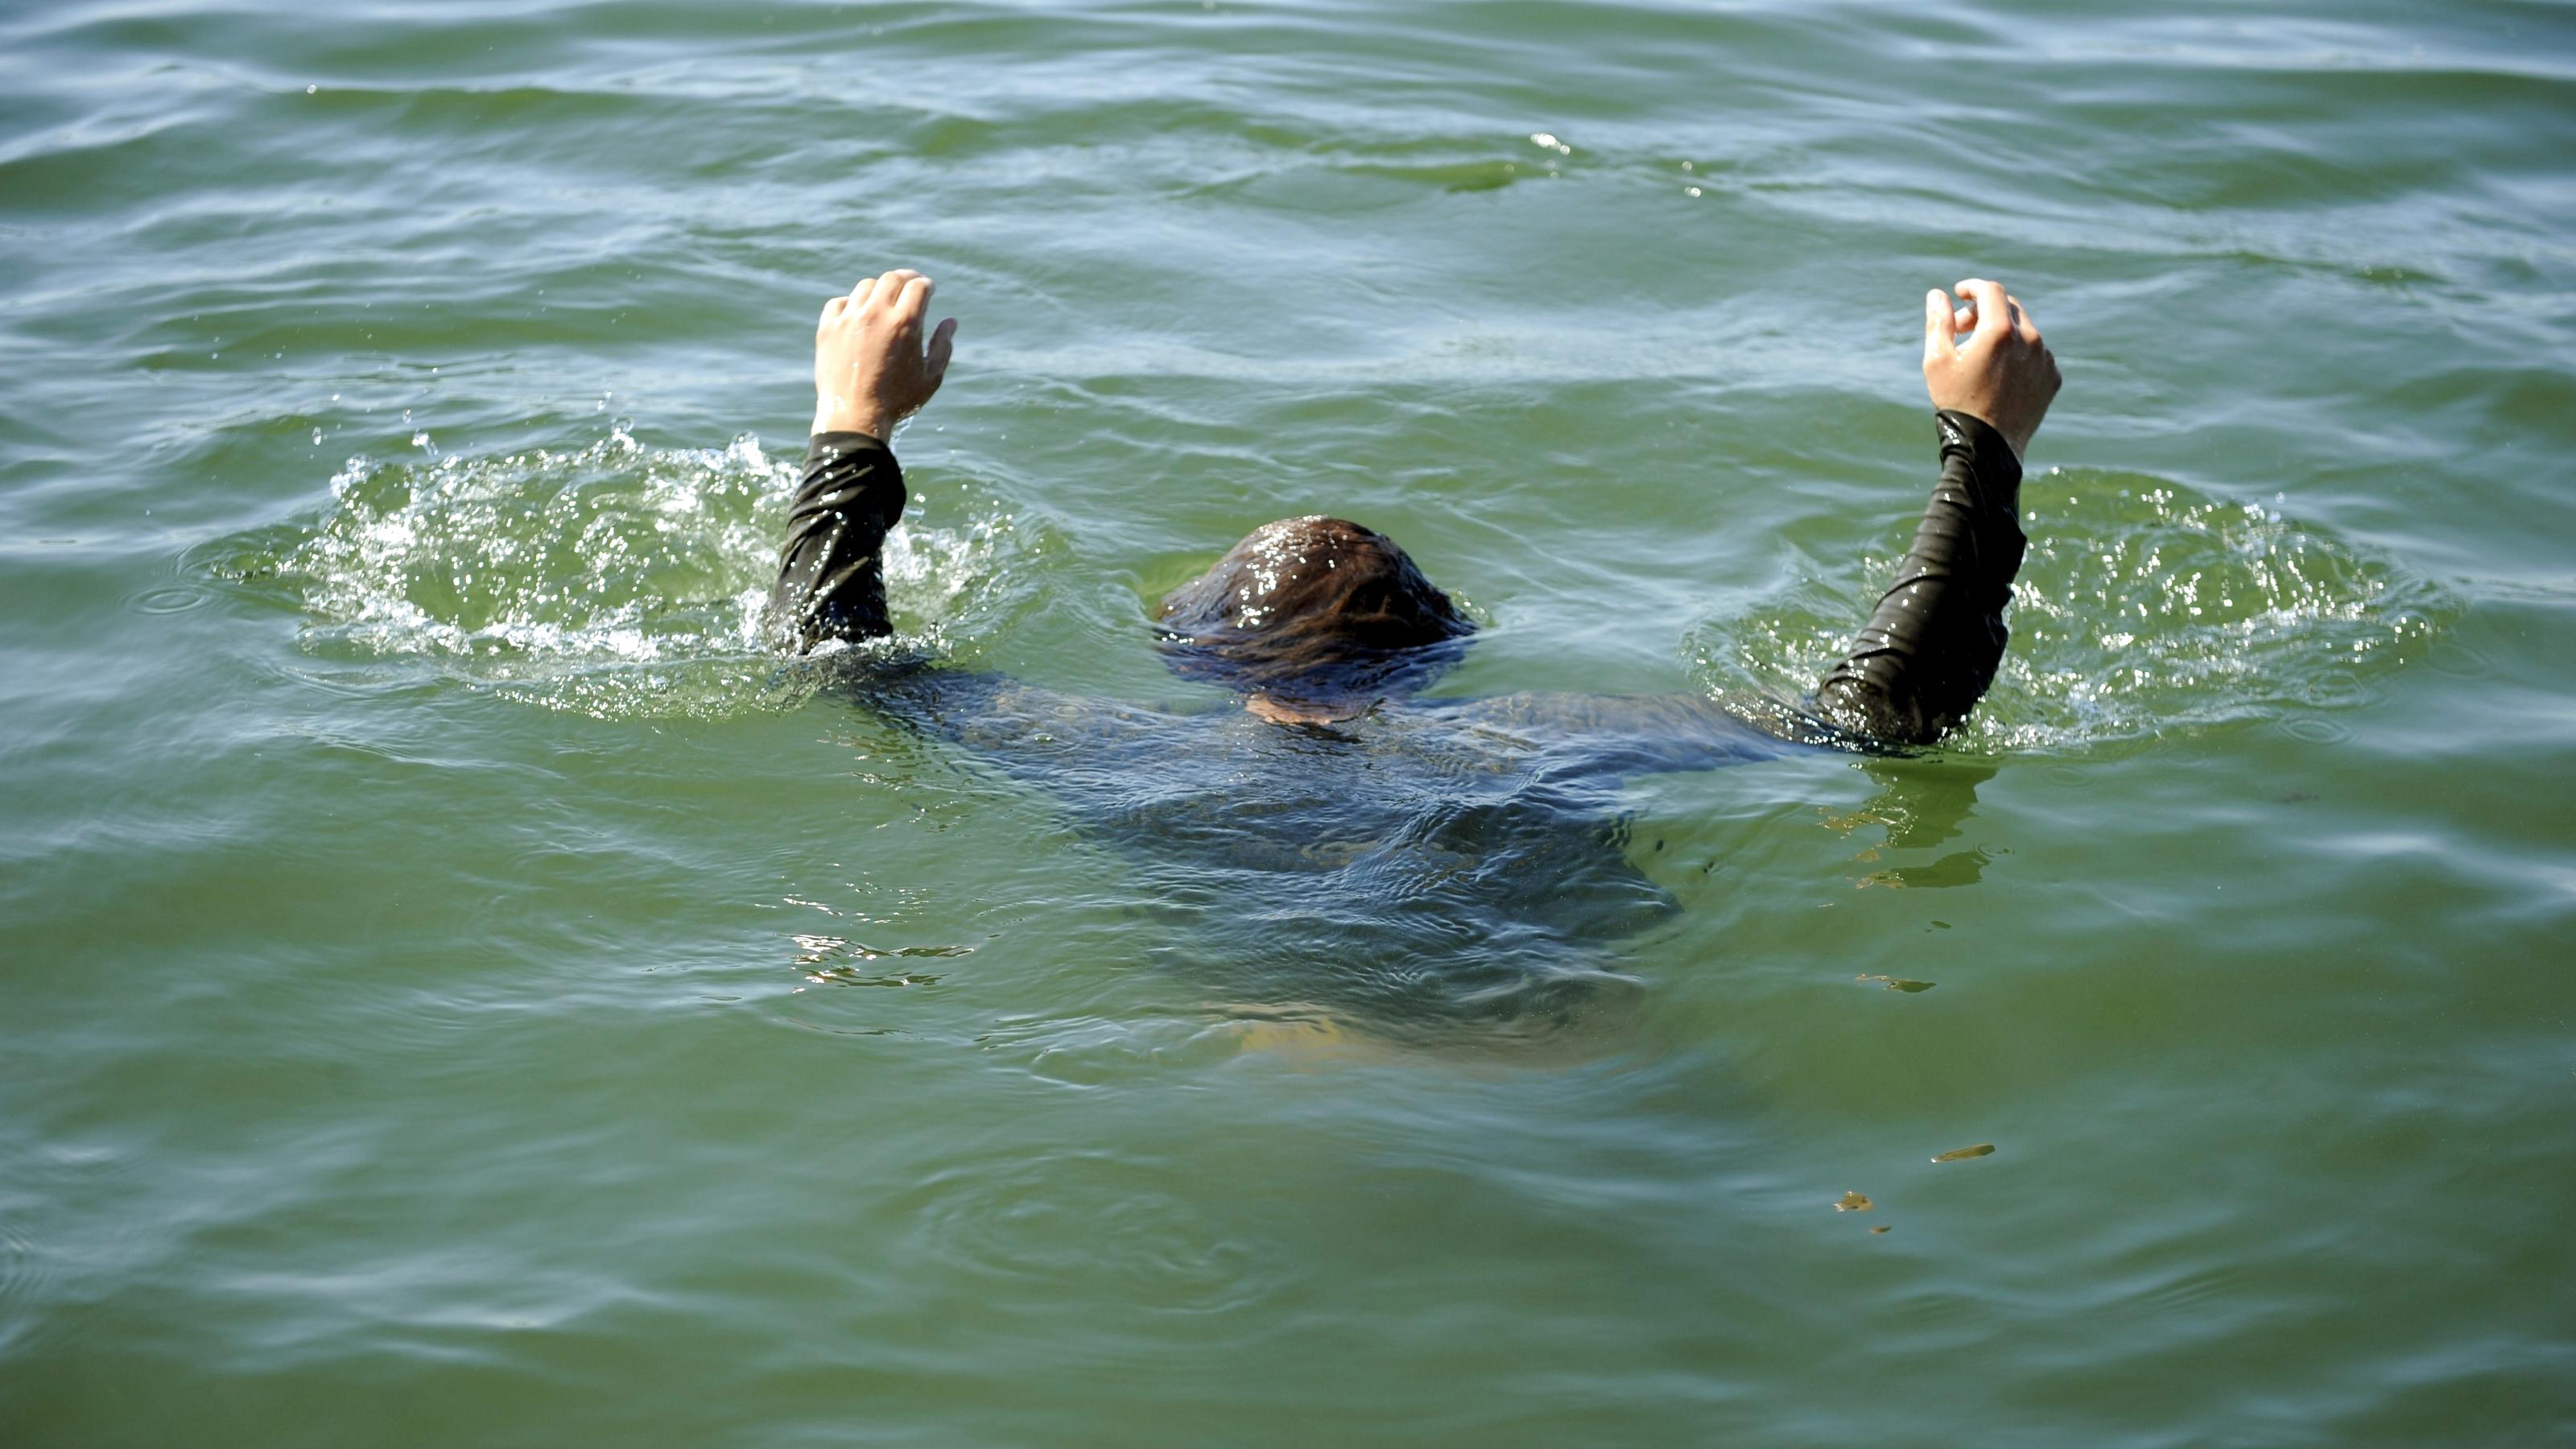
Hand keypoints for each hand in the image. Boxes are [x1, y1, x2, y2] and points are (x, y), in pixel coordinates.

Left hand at [813, 267, 956, 439]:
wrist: (854, 416)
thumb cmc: (898, 401)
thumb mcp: (930, 377)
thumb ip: (943, 346)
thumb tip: (951, 321)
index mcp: (905, 323)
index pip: (918, 286)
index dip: (927, 285)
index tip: (929, 289)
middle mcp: (876, 314)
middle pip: (893, 278)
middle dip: (906, 277)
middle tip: (911, 284)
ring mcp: (849, 319)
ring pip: (866, 287)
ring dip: (880, 289)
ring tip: (885, 300)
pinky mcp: (828, 328)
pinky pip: (839, 303)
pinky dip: (851, 304)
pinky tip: (859, 314)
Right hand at [1922, 278, 2058, 459]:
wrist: (1987, 449)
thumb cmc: (1956, 403)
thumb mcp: (1937, 361)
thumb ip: (1939, 322)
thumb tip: (1938, 295)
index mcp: (2000, 331)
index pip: (1991, 291)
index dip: (1972, 287)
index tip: (1959, 293)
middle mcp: (2029, 340)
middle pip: (2008, 307)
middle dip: (1984, 311)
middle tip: (1962, 330)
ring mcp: (2044, 359)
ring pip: (2024, 331)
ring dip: (2002, 334)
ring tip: (1980, 358)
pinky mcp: (2052, 377)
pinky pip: (2036, 354)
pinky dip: (2018, 355)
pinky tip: (1999, 376)